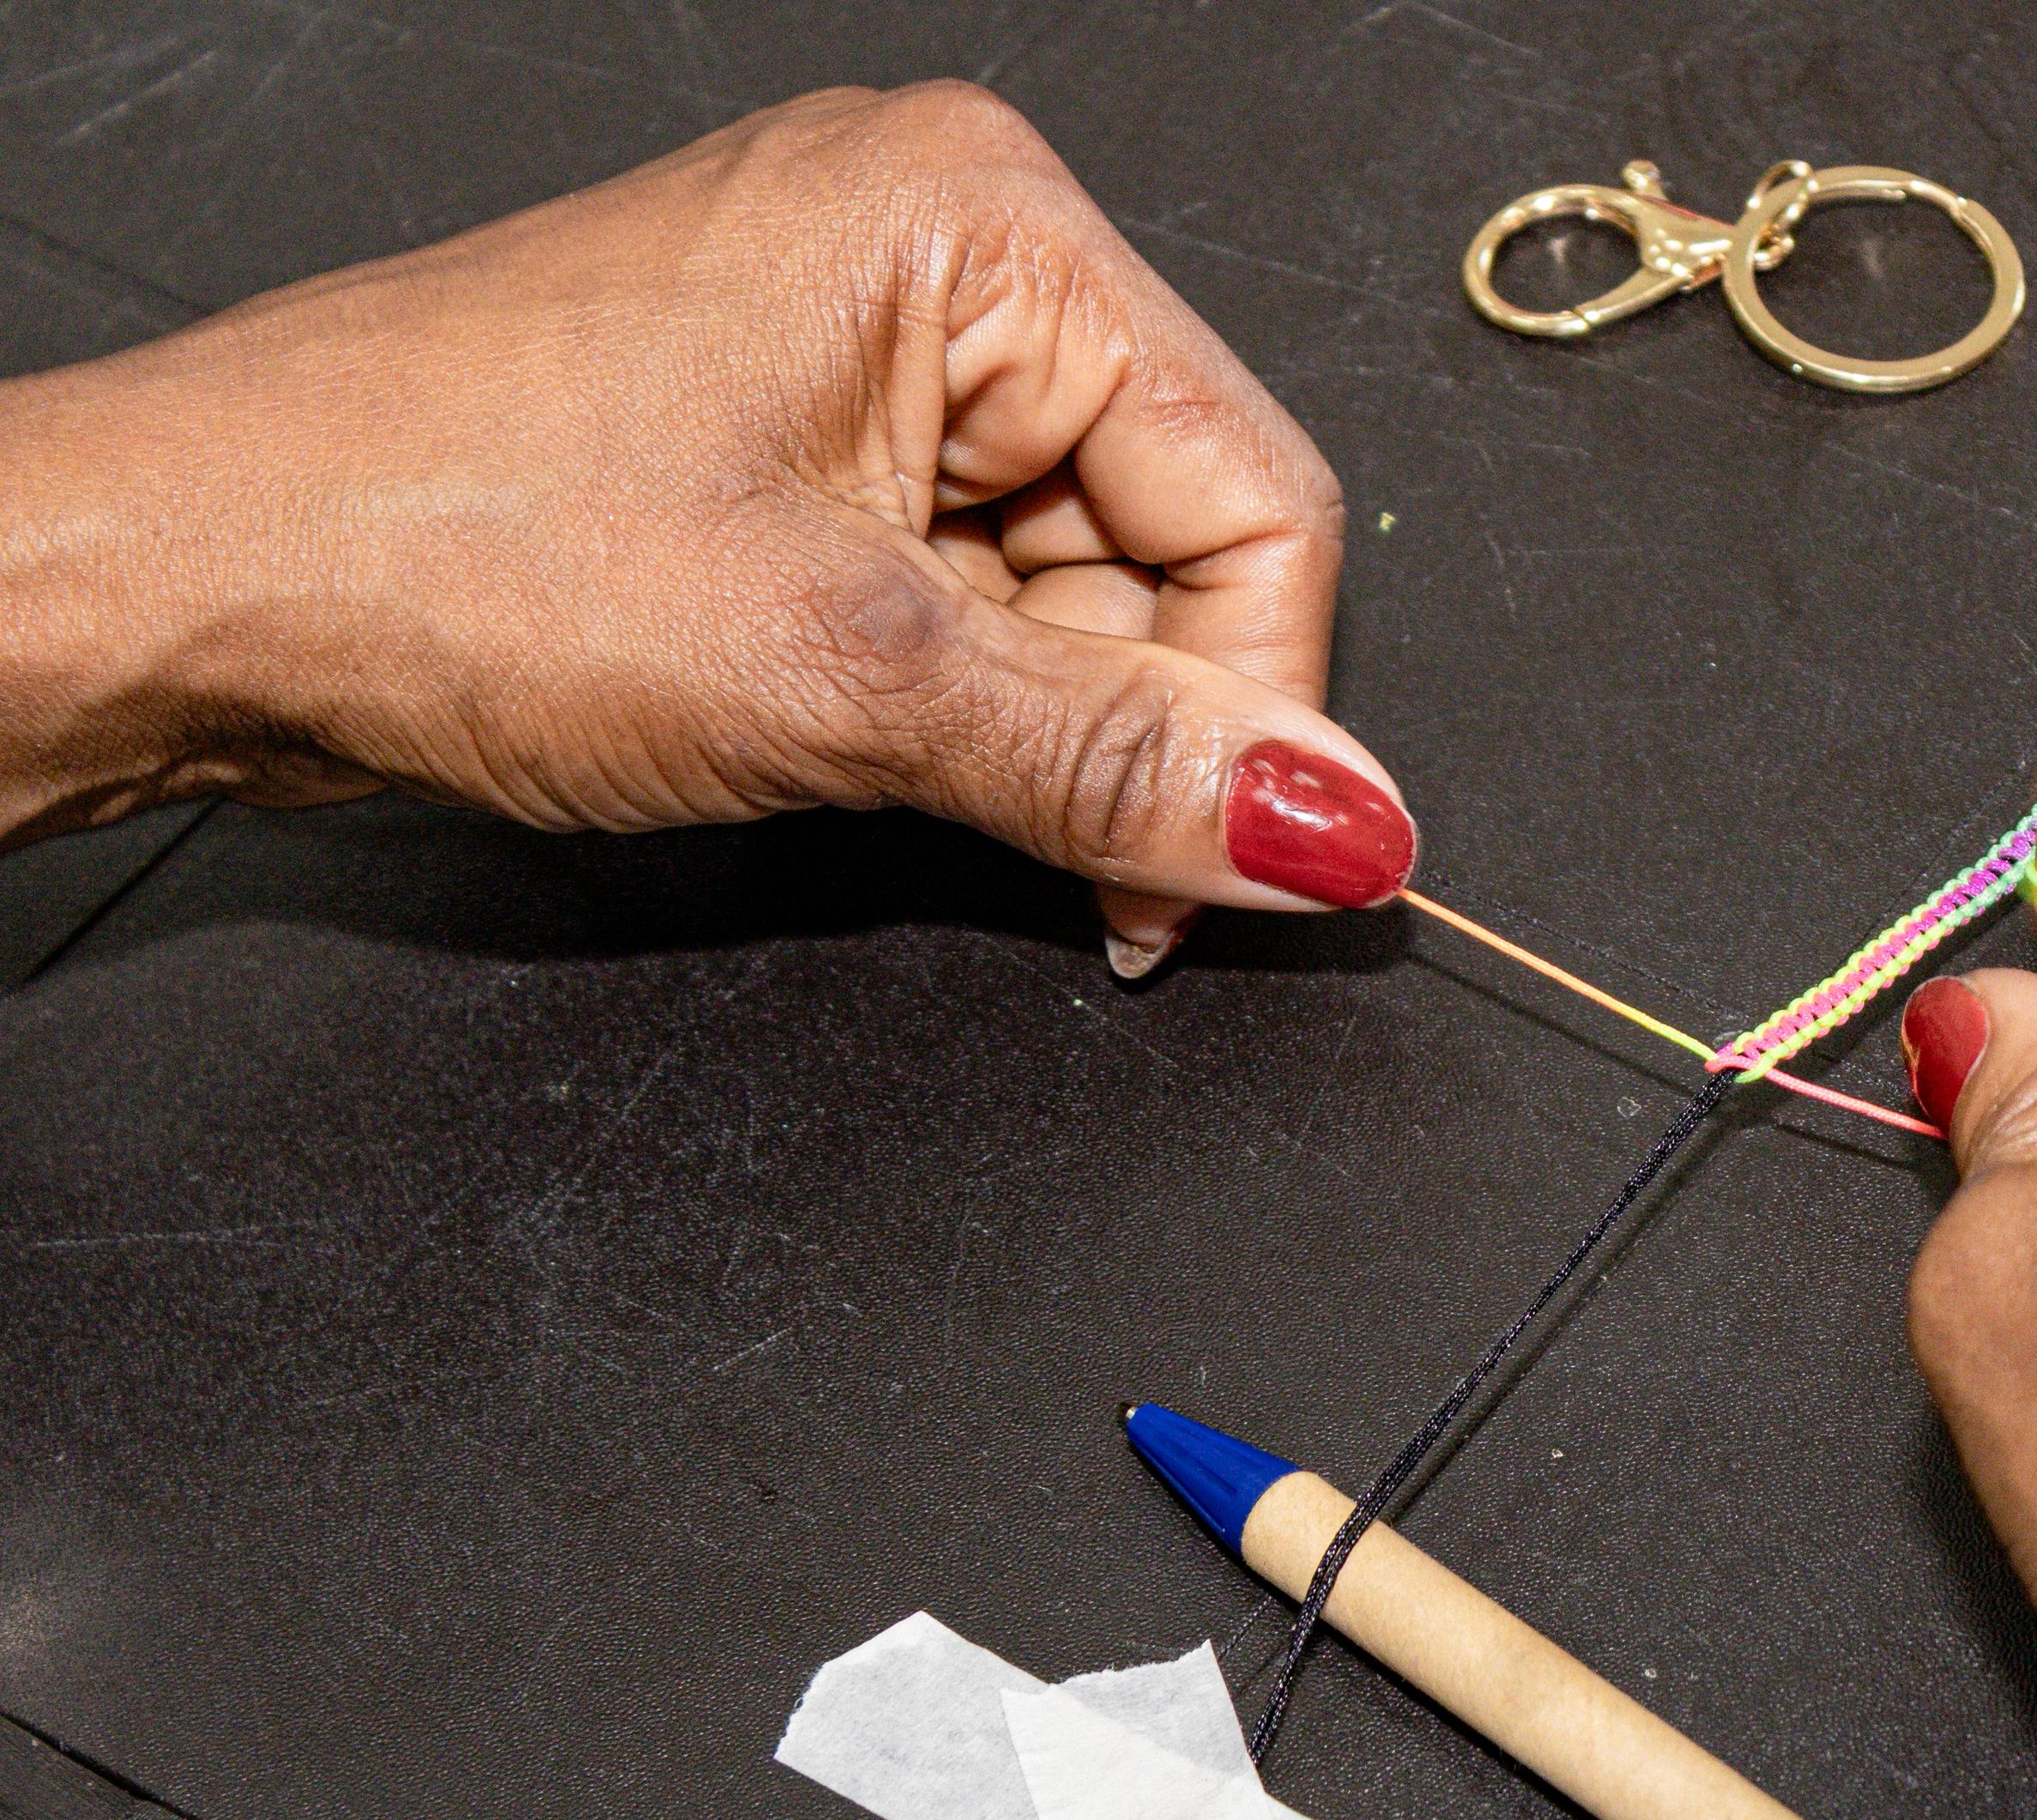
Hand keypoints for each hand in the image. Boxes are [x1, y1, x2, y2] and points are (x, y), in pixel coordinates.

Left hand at [0, 83, 1405, 973]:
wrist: (191, 583)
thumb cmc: (439, 540)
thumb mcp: (845, 680)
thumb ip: (1121, 764)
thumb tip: (1333, 825)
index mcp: (980, 226)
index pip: (1255, 494)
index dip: (1258, 707)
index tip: (1230, 864)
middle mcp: (938, 260)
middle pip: (1176, 544)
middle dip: (1129, 722)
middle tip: (1063, 860)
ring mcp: (865, 355)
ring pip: (1078, 593)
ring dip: (1028, 724)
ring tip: (874, 753)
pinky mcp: (804, 451)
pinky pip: (974, 600)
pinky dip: (957, 706)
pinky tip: (862, 738)